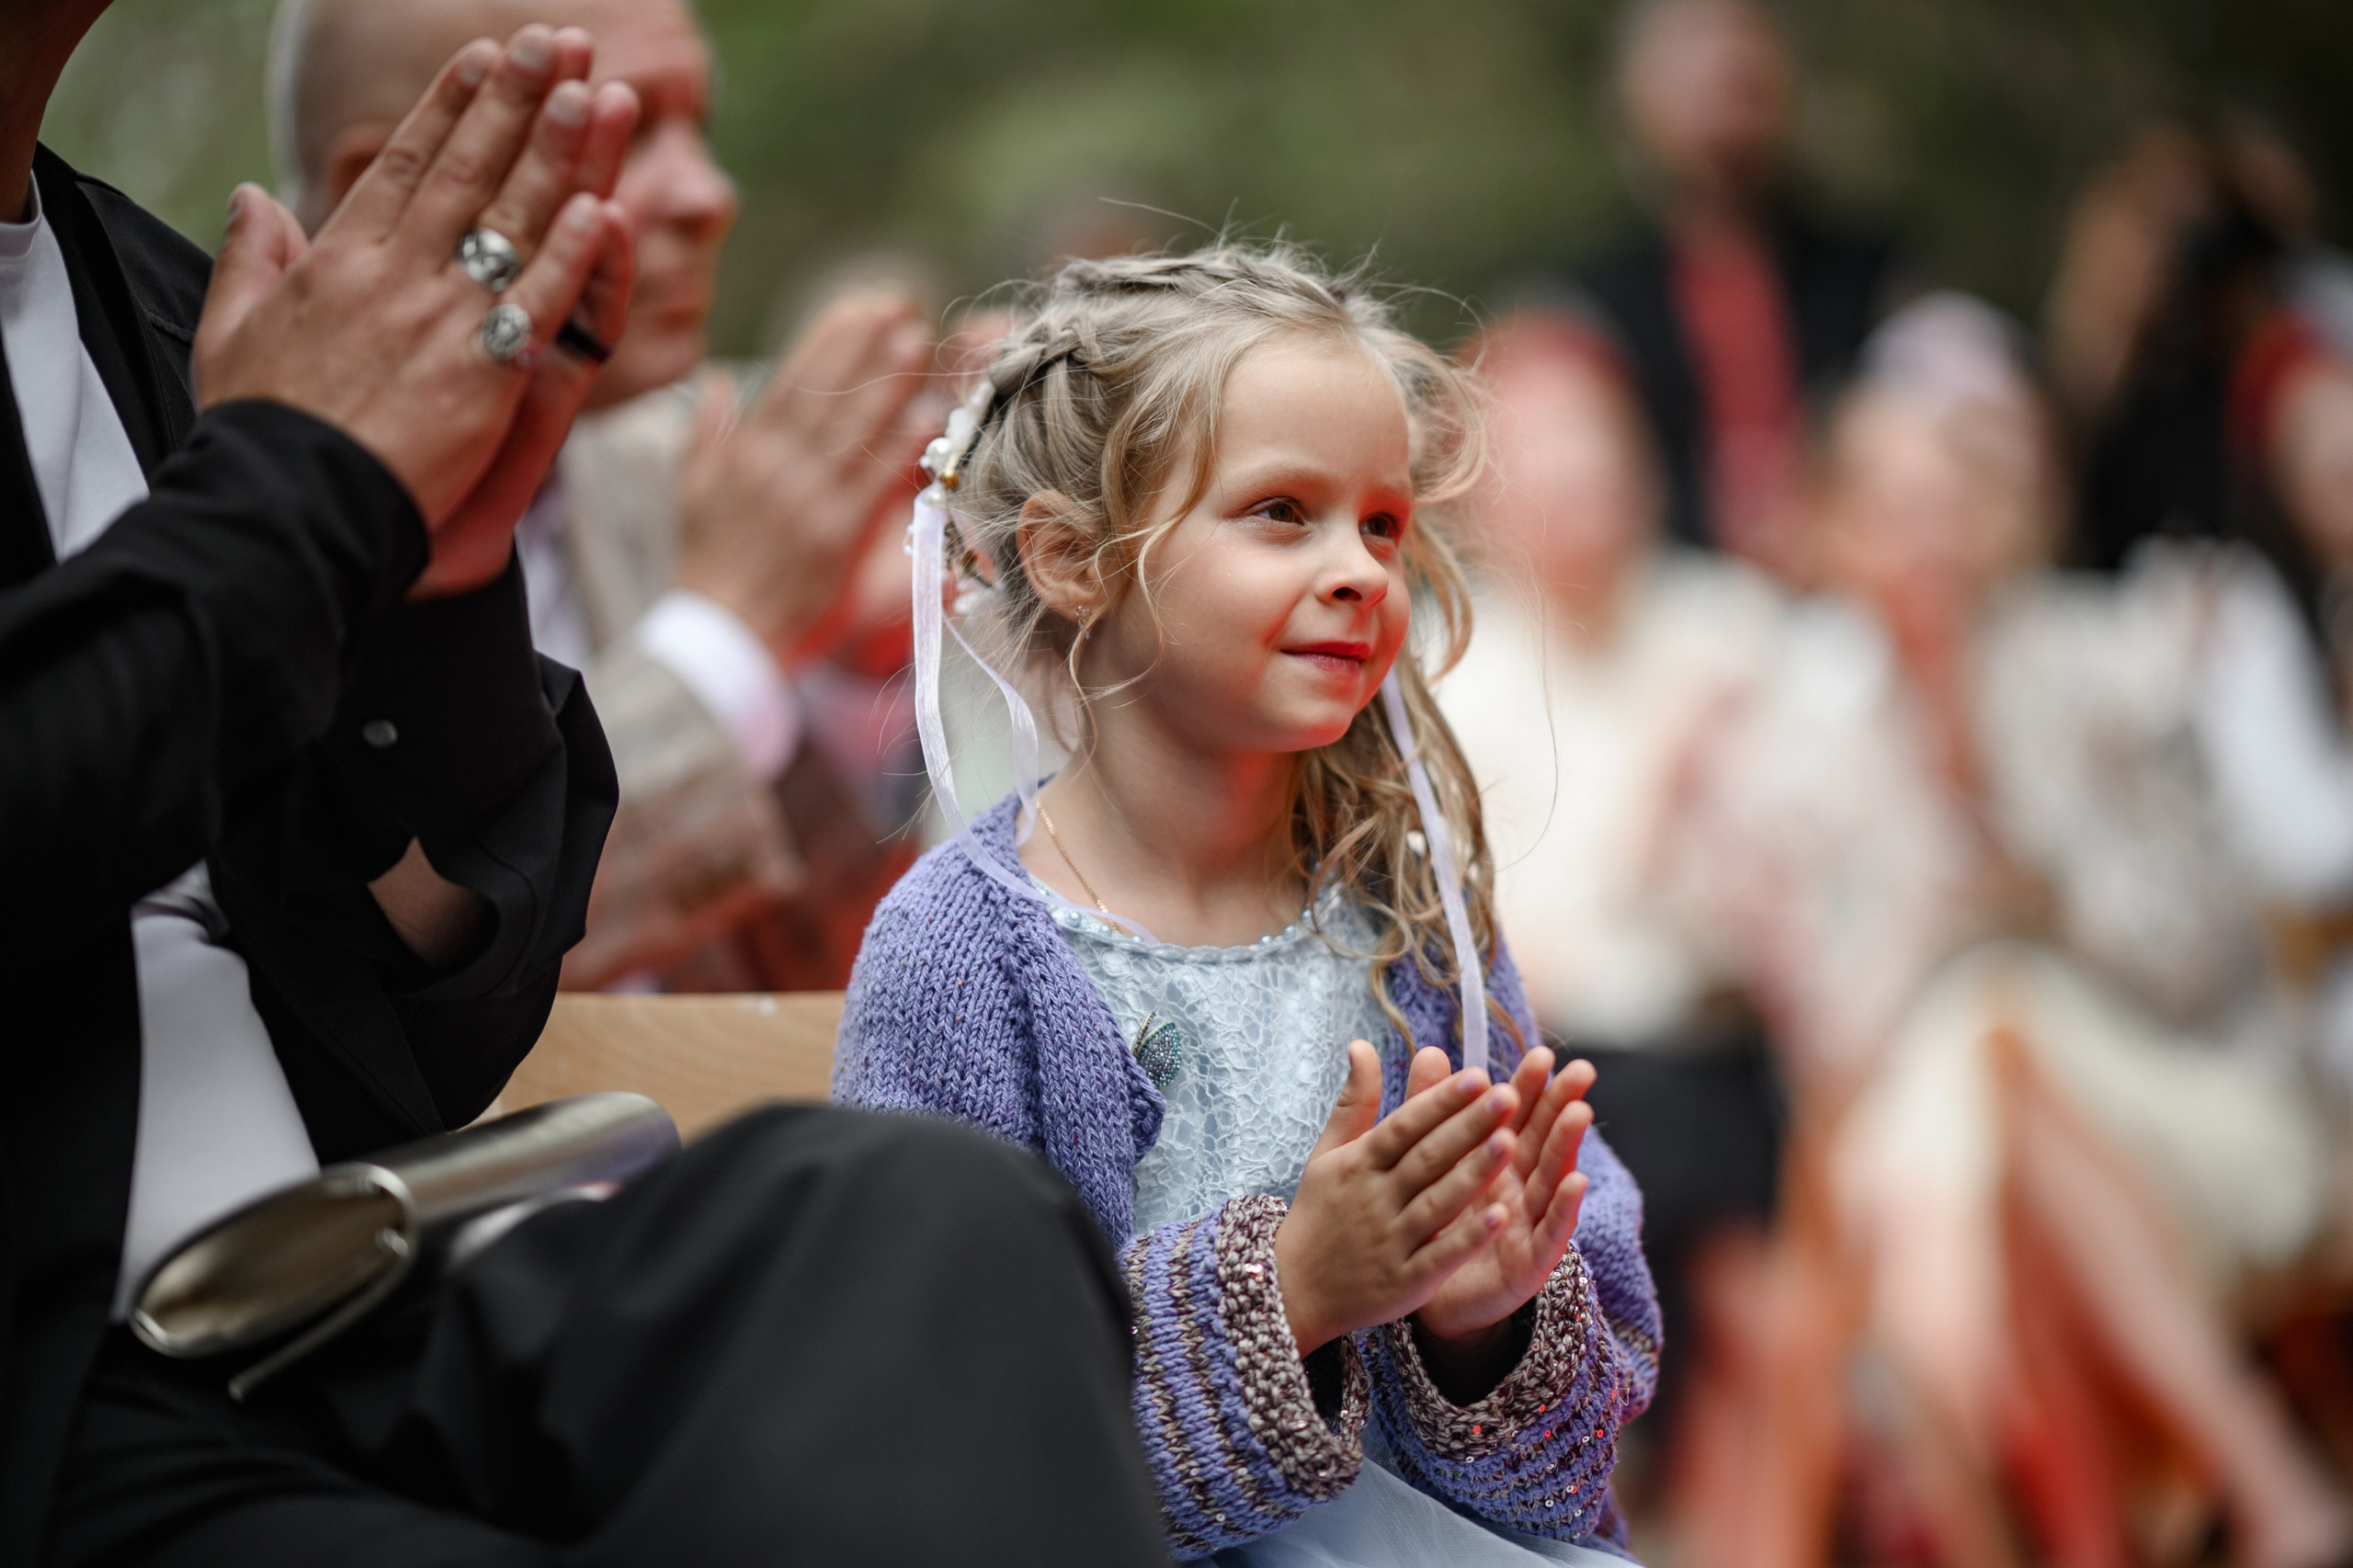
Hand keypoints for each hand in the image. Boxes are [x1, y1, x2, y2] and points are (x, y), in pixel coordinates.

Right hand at [194, 28, 638, 565]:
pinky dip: (572, 258)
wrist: (289, 506)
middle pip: (468, 171)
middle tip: (559, 46)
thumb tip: (250, 196)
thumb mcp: (228, 333)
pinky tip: (603, 210)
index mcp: (339, 261)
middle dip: (518, 102)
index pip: (405, 164)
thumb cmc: (260, 433)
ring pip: (511, 222)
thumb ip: (247, 259)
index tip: (485, 57)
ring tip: (596, 95)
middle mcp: (396, 277)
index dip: (451, 106)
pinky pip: (538, 305)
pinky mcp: (483, 375)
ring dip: (557, 155)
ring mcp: (442, 321)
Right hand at [674, 293, 933, 662]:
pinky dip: (898, 444)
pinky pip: (872, 479)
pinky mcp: (834, 535)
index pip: (789, 380)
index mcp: (742, 451)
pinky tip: (924, 413)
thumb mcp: (693, 490)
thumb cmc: (710, 563)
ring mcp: (805, 499)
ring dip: (886, 380)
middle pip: (824, 392)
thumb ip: (707, 432)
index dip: (827, 339)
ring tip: (915, 340)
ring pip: (850, 426)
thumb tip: (716, 381)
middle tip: (898, 305)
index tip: (858, 307)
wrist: (722, 631)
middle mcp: (773, 466)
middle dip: (862, 344)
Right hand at [1272, 1041, 1523, 1357]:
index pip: (1404, 1126)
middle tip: (1508, 1095)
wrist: (1292, 1289)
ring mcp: (1390, 1242)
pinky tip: (1502, 1217)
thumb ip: (1354, 1102)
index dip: (1440, 1101)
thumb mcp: (1327, 1154)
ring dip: (1473, 1174)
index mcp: (1358, 1165)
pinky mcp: (1405, 1283)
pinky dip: (1469, 1238)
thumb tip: (1361, 1045)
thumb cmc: (1319, 1213)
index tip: (1477, 1076)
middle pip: (1426, 1158)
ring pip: (1438, 1203)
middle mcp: (1374, 1199)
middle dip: (1467, 1126)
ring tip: (1510, 1142)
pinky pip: (1440, 1257)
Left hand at [1412, 1047, 1593, 1345]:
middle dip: (1562, 1105)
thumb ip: (1431, 1109)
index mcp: (1495, 1162)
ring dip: (1568, 1146)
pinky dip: (1563, 1207)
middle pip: (1543, 1141)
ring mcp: (1528, 1226)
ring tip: (1579, 1112)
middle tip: (1580, 1070)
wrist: (1424, 1294)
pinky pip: (1549, 1233)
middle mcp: (1519, 1189)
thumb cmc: (1436, 1221)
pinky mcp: (1529, 1264)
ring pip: (1551, 1179)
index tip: (1540, 1054)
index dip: (1530, 1087)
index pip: (1517, 1117)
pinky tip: (1576, 1181)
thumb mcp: (1432, 1163)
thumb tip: (1429, 1050)